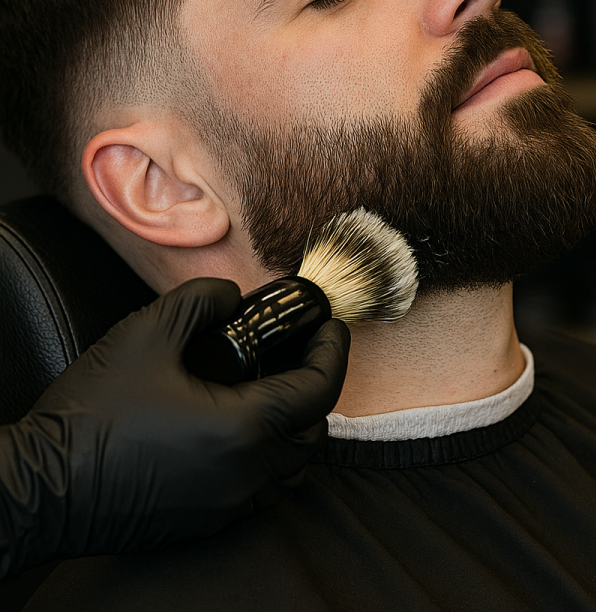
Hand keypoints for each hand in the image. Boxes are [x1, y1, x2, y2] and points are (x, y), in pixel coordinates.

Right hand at [0, 278, 348, 578]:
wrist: (43, 487)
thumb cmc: (93, 415)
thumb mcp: (146, 334)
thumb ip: (201, 300)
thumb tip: (232, 296)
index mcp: (243, 428)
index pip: (319, 389)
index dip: (334, 351)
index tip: (331, 327)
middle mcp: (246, 473)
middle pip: (313, 430)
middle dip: (317, 387)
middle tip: (301, 353)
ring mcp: (229, 503)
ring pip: (292, 465)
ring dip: (295, 426)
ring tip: (274, 388)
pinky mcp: (207, 519)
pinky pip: (261, 488)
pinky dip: (267, 455)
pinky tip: (240, 426)